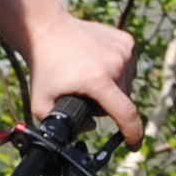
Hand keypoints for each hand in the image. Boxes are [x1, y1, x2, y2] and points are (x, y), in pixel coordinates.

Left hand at [22, 10, 144, 142]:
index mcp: (98, 81)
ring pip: (127, 84)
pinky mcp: (126, 41)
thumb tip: (92, 127)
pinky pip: (129, 67)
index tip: (133, 145)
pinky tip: (98, 65)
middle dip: (109, 105)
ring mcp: (124, 51)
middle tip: (86, 94)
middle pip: (124, 100)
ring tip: (89, 76)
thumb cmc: (44, 68)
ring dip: (114, 88)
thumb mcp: (42, 104)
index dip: (133, 134)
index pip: (126, 114)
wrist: (48, 30)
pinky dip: (118, 71)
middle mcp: (116, 64)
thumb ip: (62, 126)